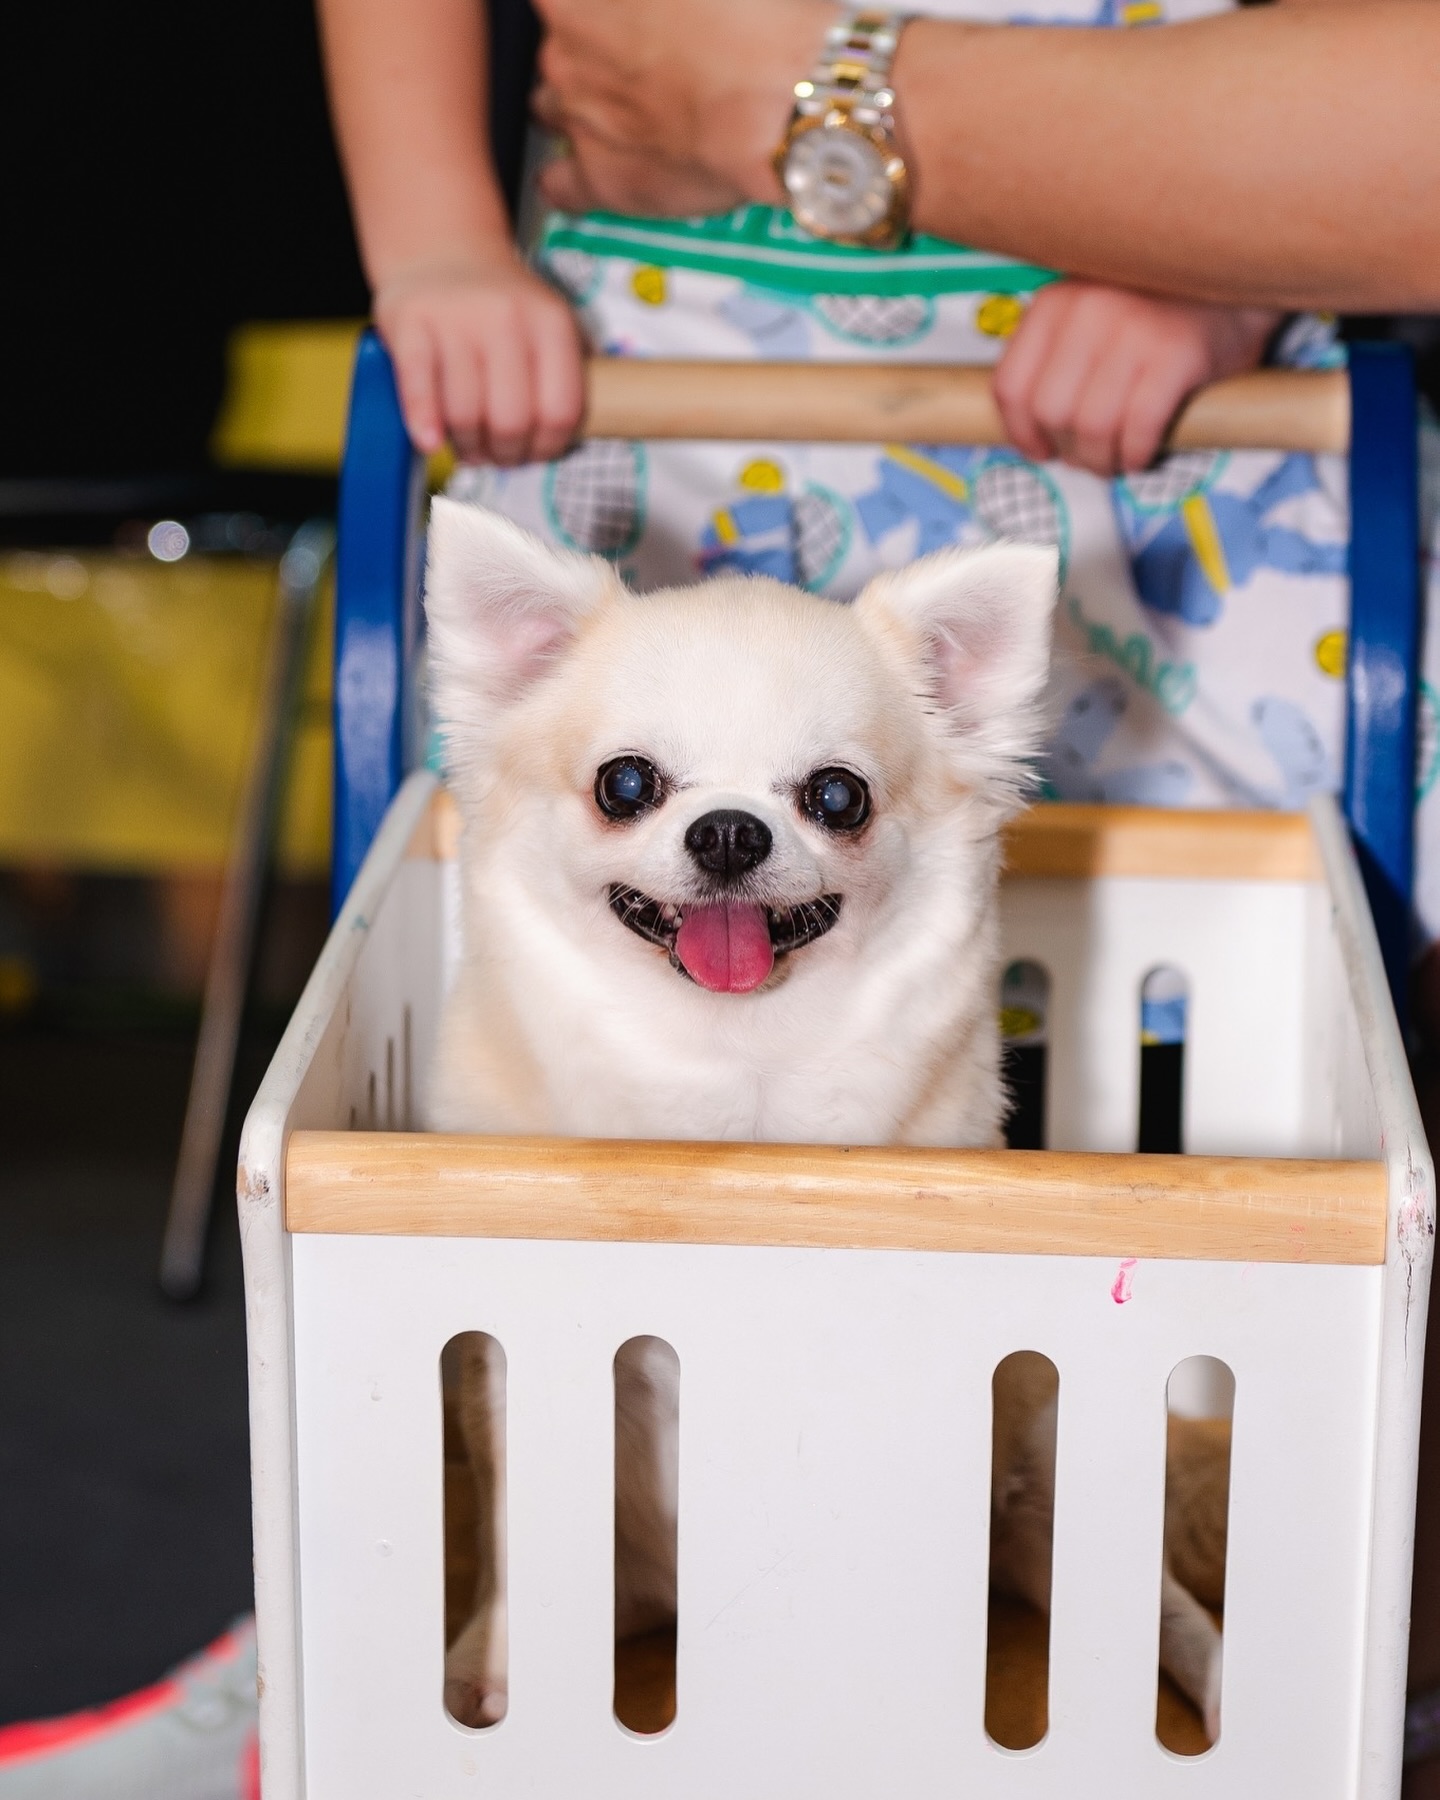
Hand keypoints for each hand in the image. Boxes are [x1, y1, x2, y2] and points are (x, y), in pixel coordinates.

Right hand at [372, 254, 584, 464]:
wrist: (442, 251)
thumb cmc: (500, 309)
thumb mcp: (548, 325)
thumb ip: (564, 374)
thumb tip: (563, 440)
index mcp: (551, 323)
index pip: (560, 410)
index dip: (548, 448)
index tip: (535, 454)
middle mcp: (506, 317)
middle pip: (512, 420)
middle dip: (506, 454)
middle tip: (499, 457)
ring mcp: (456, 319)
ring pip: (465, 414)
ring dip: (468, 446)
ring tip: (470, 448)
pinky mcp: (411, 324)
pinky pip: (418, 388)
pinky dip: (424, 423)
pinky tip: (430, 443)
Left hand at [532, 0, 830, 216]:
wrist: (788, 99)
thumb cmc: (758, 24)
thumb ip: (673, 6)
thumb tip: (680, 14)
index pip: (572, 7)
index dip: (608, 14)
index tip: (639, 21)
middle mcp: (565, 48)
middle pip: (562, 48)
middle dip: (598, 54)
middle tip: (649, 60)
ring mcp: (578, 115)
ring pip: (554, 107)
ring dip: (585, 108)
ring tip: (631, 115)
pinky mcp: (604, 178)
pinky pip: (559, 184)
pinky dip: (569, 180)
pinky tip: (585, 177)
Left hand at [992, 282, 1282, 475]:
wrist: (1240, 274)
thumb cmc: (1164, 306)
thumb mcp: (1092, 310)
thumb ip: (1057, 352)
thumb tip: (1030, 424)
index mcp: (1057, 302)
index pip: (1011, 387)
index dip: (1021, 432)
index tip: (1041, 449)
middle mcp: (1088, 310)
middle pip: (1050, 414)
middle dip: (1068, 450)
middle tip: (1091, 456)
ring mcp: (1132, 330)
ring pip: (1090, 428)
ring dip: (1102, 460)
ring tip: (1117, 458)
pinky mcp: (1176, 355)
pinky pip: (1137, 429)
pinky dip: (1135, 454)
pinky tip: (1142, 453)